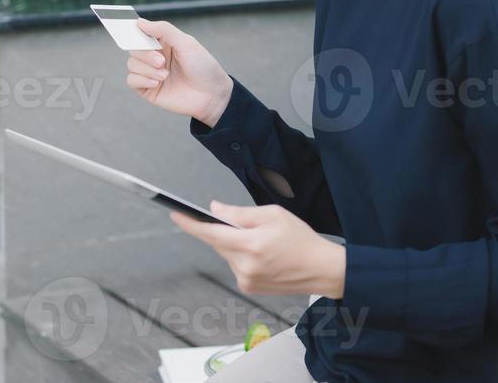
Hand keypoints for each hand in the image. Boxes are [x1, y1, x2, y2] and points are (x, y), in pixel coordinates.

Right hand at [125, 19, 233, 126]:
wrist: (211, 95)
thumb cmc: (202, 67)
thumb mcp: (186, 43)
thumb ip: (163, 30)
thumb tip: (139, 22)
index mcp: (164, 42)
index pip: (141, 32)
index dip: (133, 31)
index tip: (126, 29)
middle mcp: (155, 56)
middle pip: (133, 48)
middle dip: (145, 54)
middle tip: (161, 61)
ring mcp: (151, 73)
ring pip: (131, 64)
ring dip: (147, 69)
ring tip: (165, 75)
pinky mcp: (148, 89)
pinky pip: (131, 81)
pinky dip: (142, 80)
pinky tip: (157, 83)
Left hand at [169, 202, 345, 299]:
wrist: (321, 269)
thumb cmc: (302, 240)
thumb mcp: (274, 215)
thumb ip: (241, 213)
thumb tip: (216, 210)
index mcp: (251, 244)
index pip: (211, 233)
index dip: (191, 224)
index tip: (176, 214)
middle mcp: (244, 266)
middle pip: (219, 243)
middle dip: (227, 231)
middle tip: (250, 226)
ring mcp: (245, 280)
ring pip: (228, 254)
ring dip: (236, 245)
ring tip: (264, 243)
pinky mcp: (248, 288)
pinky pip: (236, 266)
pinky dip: (243, 257)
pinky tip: (264, 256)